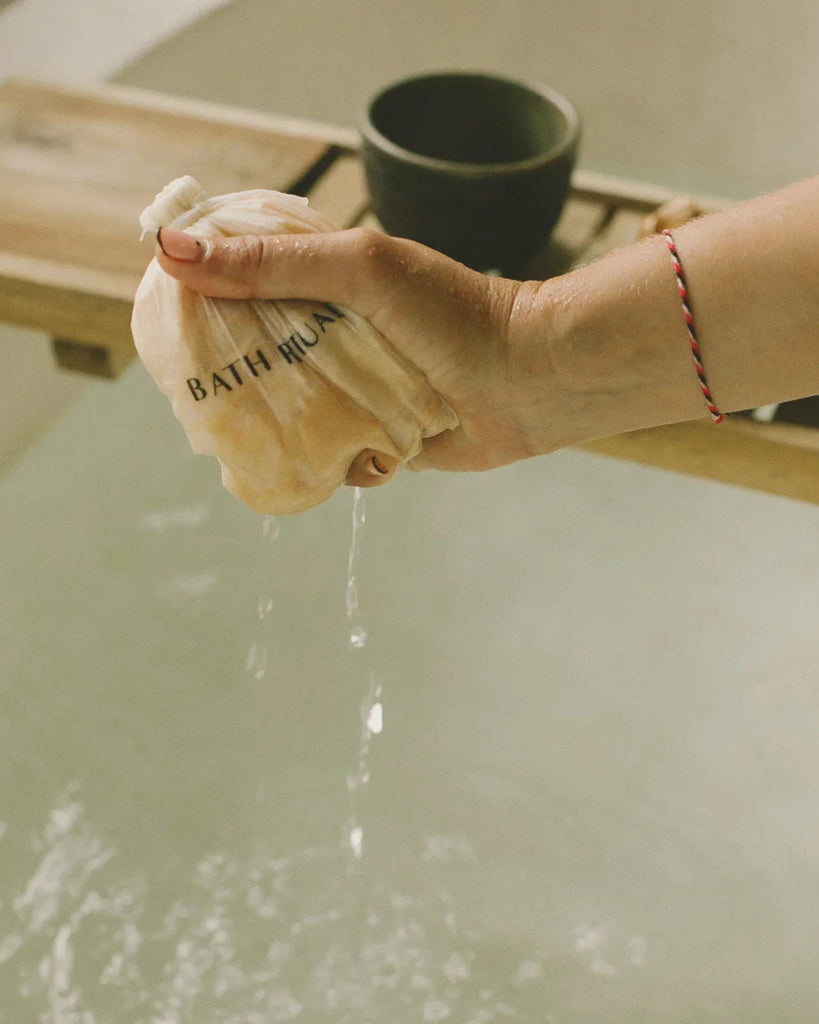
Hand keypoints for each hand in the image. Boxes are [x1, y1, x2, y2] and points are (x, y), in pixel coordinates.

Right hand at [154, 227, 543, 485]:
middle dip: (229, 373)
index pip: (244, 283)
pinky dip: (323, 461)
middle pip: (255, 353)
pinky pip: (327, 456)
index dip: (203, 297)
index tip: (169, 319)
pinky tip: (333, 458)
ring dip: (271, 423)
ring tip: (252, 432)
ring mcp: (354, 388)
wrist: (531, 379)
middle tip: (201, 389)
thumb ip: (273, 263)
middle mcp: (335, 335)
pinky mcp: (376, 438)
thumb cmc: (453, 312)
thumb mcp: (360, 268)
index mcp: (327, 284)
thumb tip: (172, 249)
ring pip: (286, 411)